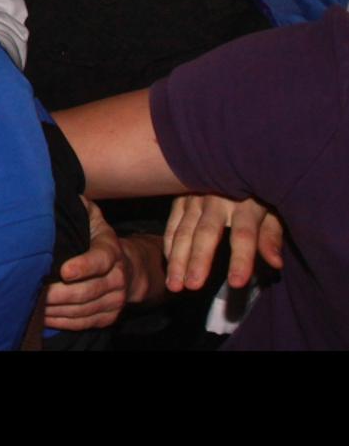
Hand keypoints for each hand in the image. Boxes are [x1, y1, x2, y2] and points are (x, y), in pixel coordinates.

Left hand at [45, 199, 158, 330]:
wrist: (128, 269)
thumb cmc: (98, 239)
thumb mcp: (92, 217)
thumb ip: (79, 206)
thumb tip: (58, 191)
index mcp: (111, 250)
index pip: (100, 260)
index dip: (83, 266)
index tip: (63, 271)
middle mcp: (117, 278)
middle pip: (87, 291)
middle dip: (59, 294)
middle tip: (35, 291)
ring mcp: (115, 300)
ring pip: (83, 309)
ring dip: (57, 310)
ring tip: (33, 306)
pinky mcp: (109, 316)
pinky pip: (84, 323)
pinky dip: (63, 322)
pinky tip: (44, 317)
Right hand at [163, 193, 285, 292]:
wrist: (230, 159)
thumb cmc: (256, 192)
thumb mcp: (272, 210)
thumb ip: (271, 235)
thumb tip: (276, 263)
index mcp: (246, 204)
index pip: (244, 235)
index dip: (241, 259)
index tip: (236, 283)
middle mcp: (217, 200)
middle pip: (207, 233)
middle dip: (199, 260)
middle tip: (193, 286)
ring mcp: (194, 198)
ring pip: (183, 230)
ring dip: (177, 258)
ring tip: (175, 284)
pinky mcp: (179, 198)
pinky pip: (171, 224)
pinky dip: (168, 246)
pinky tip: (169, 265)